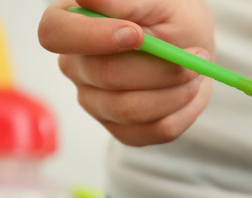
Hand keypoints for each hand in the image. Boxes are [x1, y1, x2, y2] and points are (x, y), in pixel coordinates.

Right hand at [38, 0, 213, 145]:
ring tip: (195, 70)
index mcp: (72, 24)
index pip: (55, 33)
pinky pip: (156, 131)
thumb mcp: (157, 1)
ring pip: (132, 110)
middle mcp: (76, 66)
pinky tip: (189, 90)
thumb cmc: (170, 16)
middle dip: (160, 68)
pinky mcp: (123, 129)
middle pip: (105, 76)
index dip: (93, 37)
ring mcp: (95, 102)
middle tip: (196, 56)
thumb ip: (125, 0)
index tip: (137, 34)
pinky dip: (185, 111)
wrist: (193, 46)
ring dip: (178, 91)